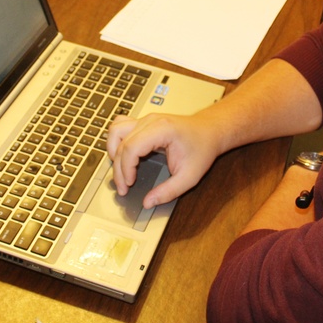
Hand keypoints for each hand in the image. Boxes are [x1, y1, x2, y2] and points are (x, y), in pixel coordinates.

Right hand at [107, 112, 222, 208]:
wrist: (210, 131)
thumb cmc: (202, 149)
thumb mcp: (189, 176)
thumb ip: (168, 192)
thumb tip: (148, 203)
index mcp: (162, 130)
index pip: (131, 147)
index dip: (125, 169)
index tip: (129, 185)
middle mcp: (151, 121)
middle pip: (122, 143)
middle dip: (118, 168)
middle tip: (123, 188)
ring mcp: (146, 119)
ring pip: (116, 131)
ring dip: (113, 151)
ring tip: (120, 170)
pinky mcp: (144, 122)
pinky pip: (121, 126)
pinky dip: (117, 141)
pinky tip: (122, 155)